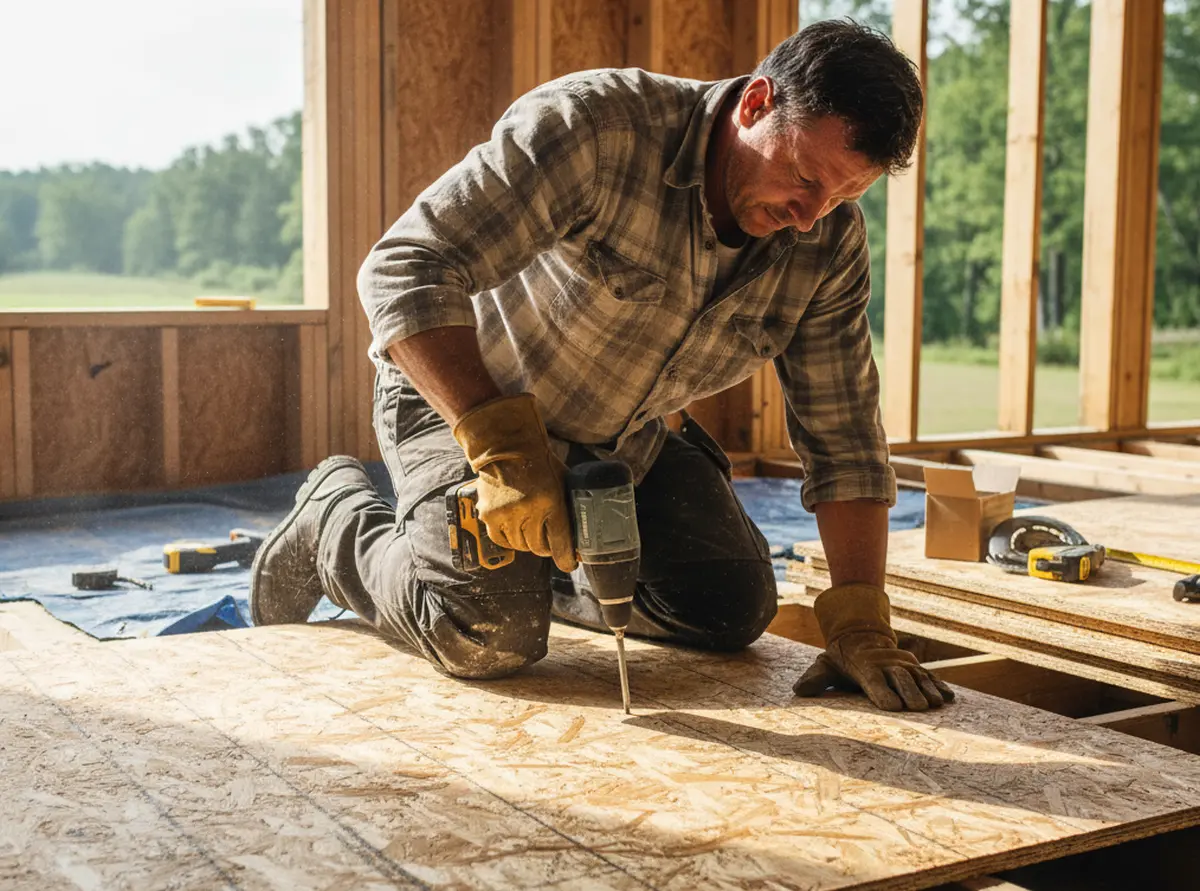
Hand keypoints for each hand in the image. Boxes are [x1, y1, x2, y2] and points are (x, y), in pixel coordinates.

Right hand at [452, 393, 576, 573]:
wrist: (506, 447)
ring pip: (521, 546)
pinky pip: (502, 541)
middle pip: (539, 547)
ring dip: (528, 542)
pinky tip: (516, 530)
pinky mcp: (489, 515)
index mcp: (550, 501)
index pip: (560, 542)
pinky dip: (511, 540)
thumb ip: (570, 505)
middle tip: (550, 542)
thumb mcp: (563, 481)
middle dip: (547, 547)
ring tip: (531, 530)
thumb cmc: (540, 463)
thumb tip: (583, 533)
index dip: (567, 558)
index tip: (571, 563)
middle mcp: (527, 511)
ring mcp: (506, 515)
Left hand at [792, 583, 954, 711]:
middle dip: (909, 693)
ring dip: (928, 690)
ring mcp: (903, 665)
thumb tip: (797, 690)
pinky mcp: (915, 667)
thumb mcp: (824, 665)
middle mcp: (887, 665)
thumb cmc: (841, 658)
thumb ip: (814, 678)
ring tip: (936, 704)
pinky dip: (940, 686)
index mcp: (865, 667)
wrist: (860, 635)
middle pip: (900, 679)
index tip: (891, 706)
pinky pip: (930, 677)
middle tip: (918, 708)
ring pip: (918, 677)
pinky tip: (949, 698)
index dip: (882, 693)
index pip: (874, 681)